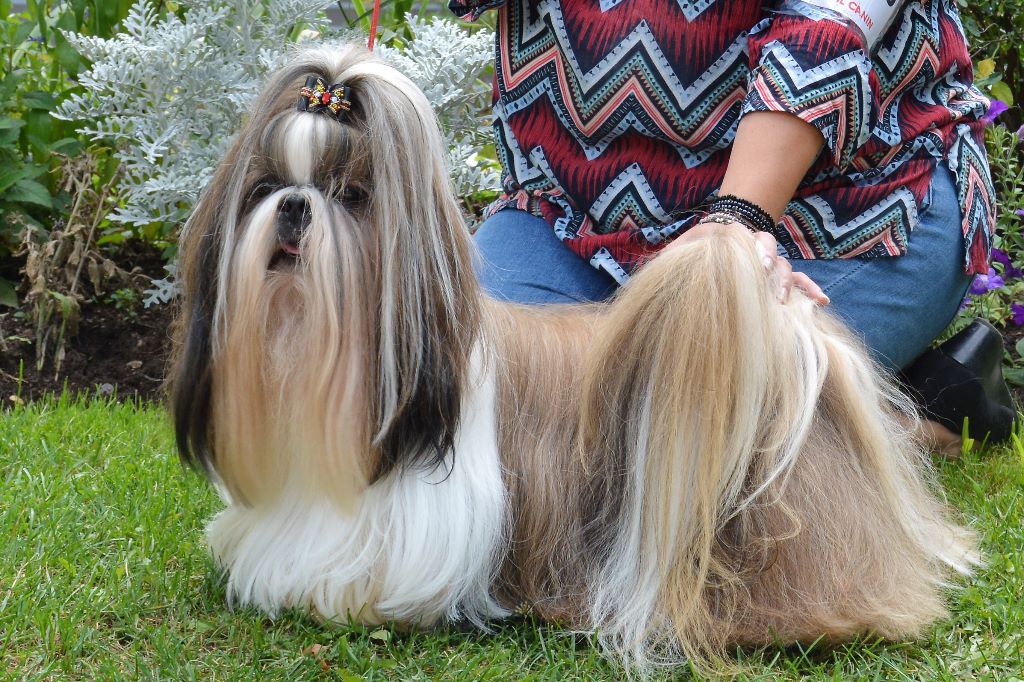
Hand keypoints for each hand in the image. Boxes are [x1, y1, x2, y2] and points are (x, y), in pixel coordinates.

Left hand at [666, 220, 829, 305]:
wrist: (718, 240)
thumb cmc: (700, 246)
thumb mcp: (685, 245)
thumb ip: (674, 250)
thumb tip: (656, 257)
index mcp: (738, 239)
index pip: (752, 241)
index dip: (756, 251)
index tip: (757, 264)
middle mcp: (757, 251)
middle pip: (772, 258)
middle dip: (772, 273)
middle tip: (772, 289)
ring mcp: (769, 264)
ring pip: (785, 270)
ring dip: (790, 284)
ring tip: (788, 301)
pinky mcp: (777, 277)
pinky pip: (799, 281)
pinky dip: (810, 289)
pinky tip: (821, 302)